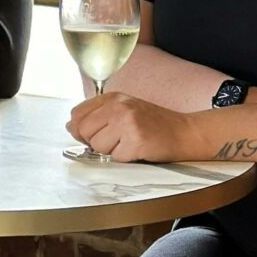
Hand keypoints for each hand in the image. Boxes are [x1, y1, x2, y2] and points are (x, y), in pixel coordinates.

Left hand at [67, 91, 198, 163]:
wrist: (185, 132)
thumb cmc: (154, 124)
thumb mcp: (124, 111)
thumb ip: (97, 116)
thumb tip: (71, 127)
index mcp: (112, 97)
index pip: (77, 114)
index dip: (82, 130)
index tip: (97, 134)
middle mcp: (118, 106)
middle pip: (84, 132)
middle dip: (97, 142)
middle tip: (119, 140)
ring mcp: (127, 122)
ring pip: (98, 147)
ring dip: (112, 152)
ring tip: (130, 143)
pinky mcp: (136, 141)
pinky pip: (116, 158)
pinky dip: (126, 159)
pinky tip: (139, 149)